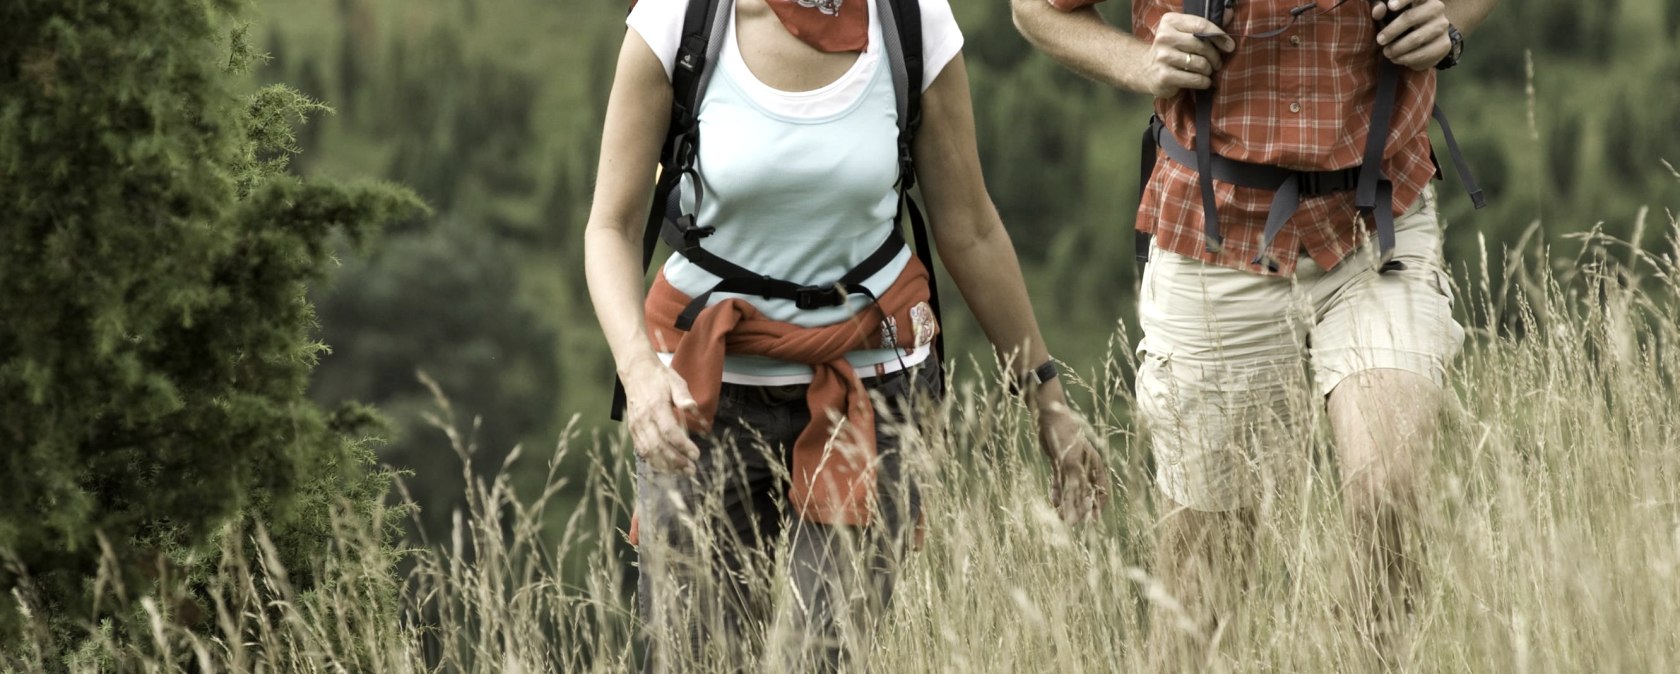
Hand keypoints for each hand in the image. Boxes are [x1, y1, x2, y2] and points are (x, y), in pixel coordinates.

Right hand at [622, 357, 701, 475]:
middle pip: (658, 446)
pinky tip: (667, 467)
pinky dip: (654, 461)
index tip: (696, 454)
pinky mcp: (633, 430)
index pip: (669, 432)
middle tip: (691, 469)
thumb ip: (684, 396)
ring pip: (649, 452)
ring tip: (682, 472)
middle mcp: (643, 419)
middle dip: (676, 461)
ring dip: (666, 465)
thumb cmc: (659, 377)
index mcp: (656, 407)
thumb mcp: (675, 381)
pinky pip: (642, 450)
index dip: (682, 446)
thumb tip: (694, 408)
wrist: (635, 372)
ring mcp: (636, 426)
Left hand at [1035, 400, 1108, 524]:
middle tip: (1073, 523)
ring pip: (1072, 488)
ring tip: (1061, 518)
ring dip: (1068, 503)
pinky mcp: (1058, 461)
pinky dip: (1057, 492)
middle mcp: (1085, 466)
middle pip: (1086, 492)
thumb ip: (1073, 485)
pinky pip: (1060, 481)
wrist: (1050, 416)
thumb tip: (1074, 507)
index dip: (1098, 505)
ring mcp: (1071, 463)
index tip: (1092, 520)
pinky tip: (1054, 503)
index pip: (1102, 489)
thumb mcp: (1070, 462)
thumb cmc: (1064, 436)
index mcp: (1094, 465)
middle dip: (1081, 508)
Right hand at [1141, 12, 1236, 98]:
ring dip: (1208, 70)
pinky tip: (1202, 81)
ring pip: (1200, 64)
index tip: (1230, 45)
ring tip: (1206, 71)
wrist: (1145, 69)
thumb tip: (1229, 14)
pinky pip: (1195, 79)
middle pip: (1202, 46)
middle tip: (1216, 62)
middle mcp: (1164, 37)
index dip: (1219, 36)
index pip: (1201, 25)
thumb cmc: (1172, 49)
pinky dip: (1204, 82)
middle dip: (1215, 56)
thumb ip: (1205, 24)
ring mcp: (1163, 58)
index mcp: (1170, 22)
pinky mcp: (1165, 76)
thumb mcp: (1184, 32)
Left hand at [1371, 0, 1452, 70]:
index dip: (1403, 0)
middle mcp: (1437, 8)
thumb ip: (1380, 9)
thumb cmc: (1402, 21)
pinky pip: (1424, 53)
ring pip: (1417, 38)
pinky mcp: (1444, 44)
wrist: (1424, 41)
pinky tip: (1397, 59)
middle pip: (1411, 17)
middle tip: (1379, 40)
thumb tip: (1377, 11)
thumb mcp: (1389, 13)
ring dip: (1398, 48)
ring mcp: (1443, 26)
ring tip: (1387, 53)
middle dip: (1392, 30)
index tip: (1390, 6)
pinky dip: (1407, 58)